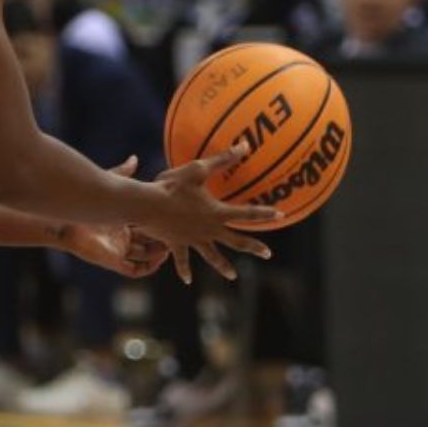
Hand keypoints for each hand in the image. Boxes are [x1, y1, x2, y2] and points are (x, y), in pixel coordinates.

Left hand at [56, 157, 165, 276]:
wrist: (65, 220)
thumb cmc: (85, 203)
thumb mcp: (110, 187)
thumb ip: (123, 173)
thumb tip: (134, 158)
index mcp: (121, 223)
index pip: (145, 228)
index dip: (158, 227)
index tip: (172, 221)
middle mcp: (120, 239)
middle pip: (147, 244)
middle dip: (162, 242)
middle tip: (177, 237)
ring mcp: (117, 251)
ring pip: (144, 258)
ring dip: (158, 255)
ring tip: (170, 248)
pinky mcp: (112, 262)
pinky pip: (134, 270)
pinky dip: (148, 267)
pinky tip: (159, 258)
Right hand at [139, 147, 277, 283]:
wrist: (147, 206)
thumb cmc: (172, 186)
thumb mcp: (198, 170)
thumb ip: (222, 160)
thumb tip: (244, 146)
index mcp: (216, 213)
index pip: (247, 213)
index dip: (264, 213)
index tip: (280, 215)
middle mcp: (209, 230)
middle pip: (236, 241)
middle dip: (253, 247)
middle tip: (267, 254)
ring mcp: (193, 240)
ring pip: (213, 256)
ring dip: (223, 266)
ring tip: (233, 276)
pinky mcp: (177, 245)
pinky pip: (182, 260)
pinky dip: (184, 270)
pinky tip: (187, 280)